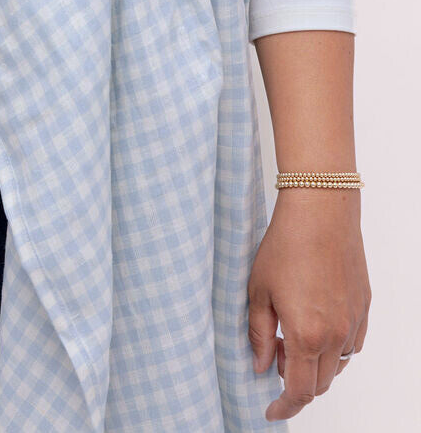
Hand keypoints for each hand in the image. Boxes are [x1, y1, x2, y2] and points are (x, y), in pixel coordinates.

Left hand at [247, 188, 370, 420]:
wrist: (320, 212)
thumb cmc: (285, 245)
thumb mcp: (258, 291)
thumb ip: (259, 335)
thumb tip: (259, 366)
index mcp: (306, 335)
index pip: (298, 391)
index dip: (283, 407)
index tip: (270, 410)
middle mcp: (335, 336)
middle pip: (319, 384)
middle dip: (294, 382)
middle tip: (274, 356)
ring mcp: (353, 323)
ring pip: (337, 366)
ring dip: (315, 364)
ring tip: (292, 335)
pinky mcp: (364, 308)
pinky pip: (352, 344)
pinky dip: (334, 348)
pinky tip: (316, 325)